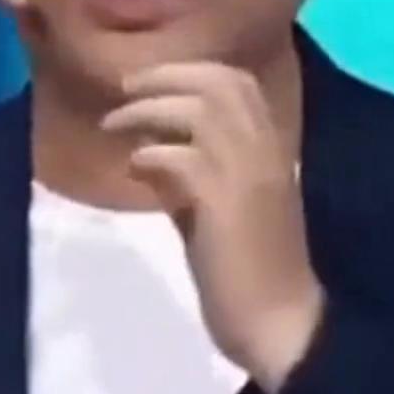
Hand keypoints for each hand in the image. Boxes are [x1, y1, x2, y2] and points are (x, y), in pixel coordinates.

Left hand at [100, 61, 323, 393]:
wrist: (278, 322)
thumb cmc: (250, 272)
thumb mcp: (216, 213)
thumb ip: (190, 180)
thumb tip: (148, 153)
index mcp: (270, 149)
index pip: (239, 83)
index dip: (193, 72)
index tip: (152, 82)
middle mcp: (264, 151)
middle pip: (218, 83)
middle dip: (166, 77)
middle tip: (125, 88)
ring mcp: (247, 174)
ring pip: (199, 110)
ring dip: (149, 110)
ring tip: (114, 125)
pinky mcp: (224, 204)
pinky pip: (182, 159)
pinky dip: (151, 156)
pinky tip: (134, 170)